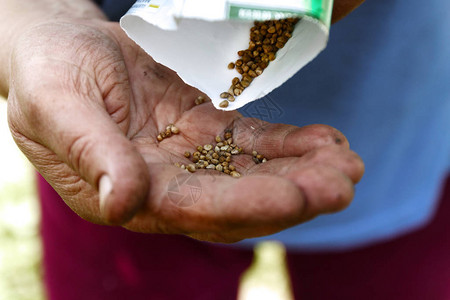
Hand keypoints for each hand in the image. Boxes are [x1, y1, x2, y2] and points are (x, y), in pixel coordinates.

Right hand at [7, 20, 363, 242]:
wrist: (58, 47)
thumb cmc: (47, 74)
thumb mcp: (56, 106)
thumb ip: (90, 153)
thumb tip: (122, 202)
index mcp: (125, 192)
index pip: (194, 208)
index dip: (246, 204)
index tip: (297, 197)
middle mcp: (163, 185)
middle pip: (236, 199)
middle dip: (293, 194)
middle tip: (344, 181)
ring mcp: (186, 157)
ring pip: (251, 171)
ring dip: (301, 170)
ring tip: (347, 163)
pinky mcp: (202, 129)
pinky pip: (250, 140)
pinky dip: (288, 143)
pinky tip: (324, 141)